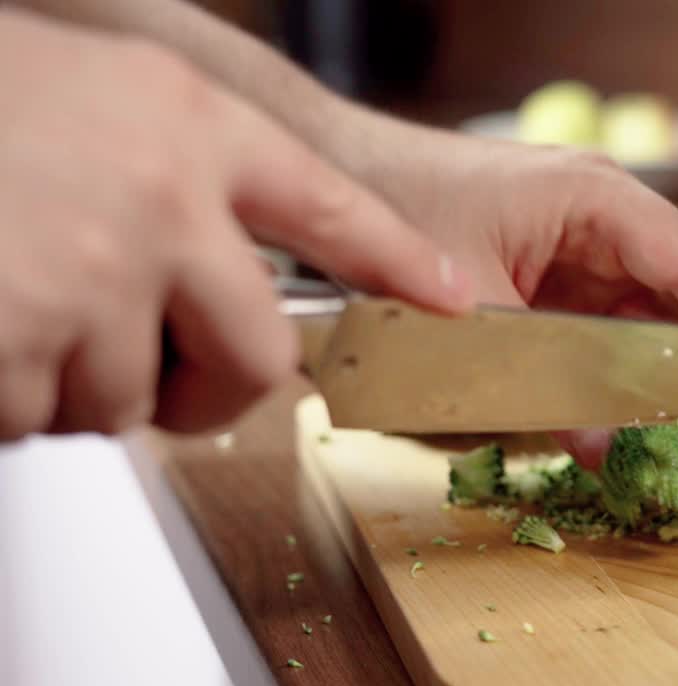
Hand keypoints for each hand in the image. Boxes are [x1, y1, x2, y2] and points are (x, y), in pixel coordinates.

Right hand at [0, 9, 469, 438]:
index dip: (402, 262)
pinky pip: (40, 421)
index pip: (333, 209)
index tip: (455, 298)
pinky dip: (8, 401)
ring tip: (12, 307)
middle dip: (216, 394)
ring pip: (131, 403)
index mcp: (185, 123)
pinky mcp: (19, 339)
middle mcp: (161, 199)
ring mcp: (91, 275)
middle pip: (258, 355)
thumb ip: (170, 175)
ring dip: (74, 386)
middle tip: (169, 390)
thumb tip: (217, 271)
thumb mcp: (88, 95)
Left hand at [329, 113, 677, 465]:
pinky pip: (610, 327)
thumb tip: (597, 449)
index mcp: (598, 199)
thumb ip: (536, 376)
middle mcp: (607, 217)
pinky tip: (625, 416)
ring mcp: (586, 245)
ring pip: (654, 317)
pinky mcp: (561, 274)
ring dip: (670, 376)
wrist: (332, 175)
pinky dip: (621, 372)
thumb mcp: (466, 304)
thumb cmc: (392, 209)